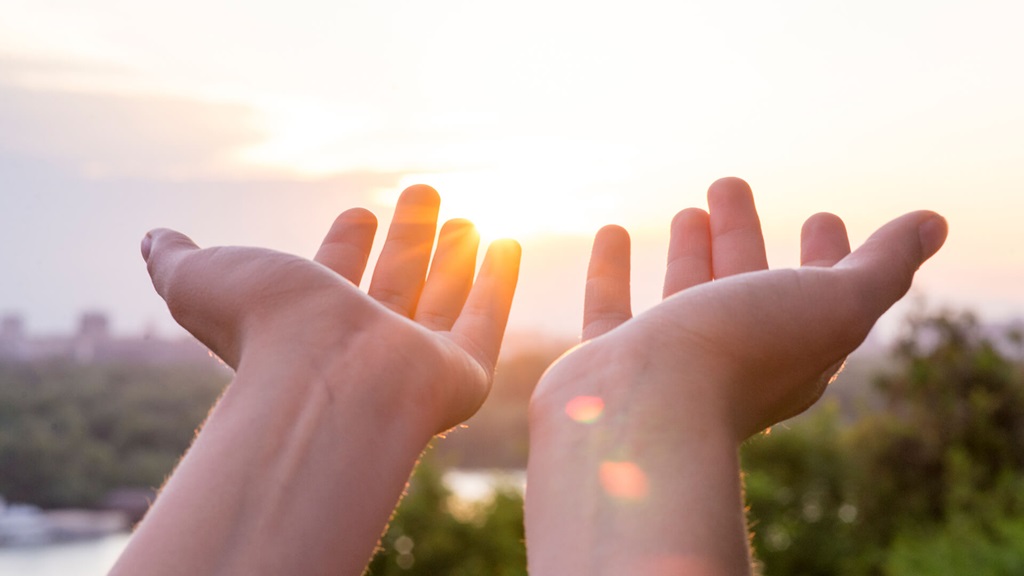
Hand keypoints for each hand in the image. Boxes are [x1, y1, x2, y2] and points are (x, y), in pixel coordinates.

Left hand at [142, 184, 520, 433]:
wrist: (325, 382)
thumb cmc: (264, 330)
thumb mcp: (200, 280)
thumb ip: (177, 260)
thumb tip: (153, 240)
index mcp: (311, 322)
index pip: (335, 275)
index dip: (346, 244)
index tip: (359, 211)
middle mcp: (364, 343)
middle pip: (394, 281)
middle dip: (409, 239)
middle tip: (424, 193)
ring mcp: (415, 361)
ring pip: (442, 298)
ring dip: (454, 256)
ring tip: (465, 217)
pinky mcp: (461, 374)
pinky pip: (486, 322)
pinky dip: (498, 284)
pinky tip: (506, 245)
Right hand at [524, 178, 945, 574]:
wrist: (642, 414)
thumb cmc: (740, 355)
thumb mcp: (834, 303)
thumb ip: (883, 265)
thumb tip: (933, 223)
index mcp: (793, 350)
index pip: (820, 297)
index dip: (829, 257)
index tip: (822, 218)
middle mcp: (732, 357)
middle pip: (745, 285)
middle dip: (744, 236)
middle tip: (729, 184)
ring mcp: (669, 361)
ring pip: (684, 294)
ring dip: (691, 250)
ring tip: (689, 208)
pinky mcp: (612, 361)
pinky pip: (611, 305)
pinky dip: (611, 268)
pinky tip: (611, 231)